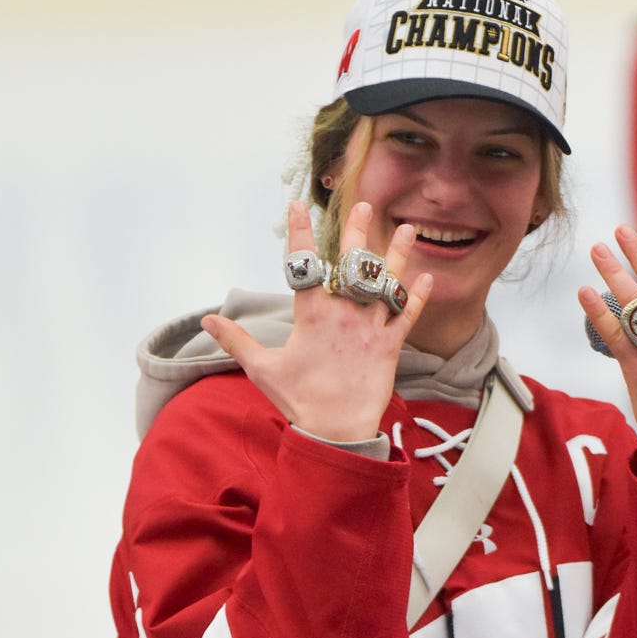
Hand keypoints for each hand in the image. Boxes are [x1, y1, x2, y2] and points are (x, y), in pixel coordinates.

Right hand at [201, 200, 432, 441]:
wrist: (336, 431)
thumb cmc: (299, 400)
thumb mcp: (262, 368)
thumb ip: (236, 340)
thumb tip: (207, 322)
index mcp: (313, 315)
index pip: (304, 264)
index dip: (300, 232)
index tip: (299, 206)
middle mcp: (345, 314)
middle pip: (354, 264)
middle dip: (359, 232)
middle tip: (365, 206)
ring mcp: (371, 328)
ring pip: (388, 283)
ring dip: (399, 254)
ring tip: (409, 229)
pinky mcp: (391, 345)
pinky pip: (408, 315)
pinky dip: (418, 297)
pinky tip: (429, 277)